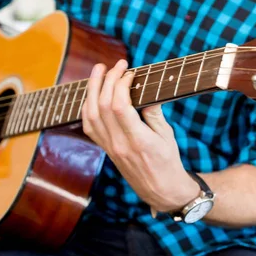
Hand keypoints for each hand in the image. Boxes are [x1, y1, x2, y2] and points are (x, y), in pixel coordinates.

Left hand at [81, 60, 198, 212]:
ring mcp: (109, 147)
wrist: (160, 190)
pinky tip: (93, 93)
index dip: (121, 84)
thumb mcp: (167, 135)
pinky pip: (89, 125)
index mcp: (138, 140)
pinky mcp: (105, 148)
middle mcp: (119, 144)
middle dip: (107, 80)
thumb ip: (154, 113)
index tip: (130, 72)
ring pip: (90, 114)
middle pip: (102, 106)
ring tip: (99, 71)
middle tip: (116, 65)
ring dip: (92, 90)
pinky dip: (88, 106)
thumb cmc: (168, 161)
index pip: (120, 106)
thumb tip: (145, 90)